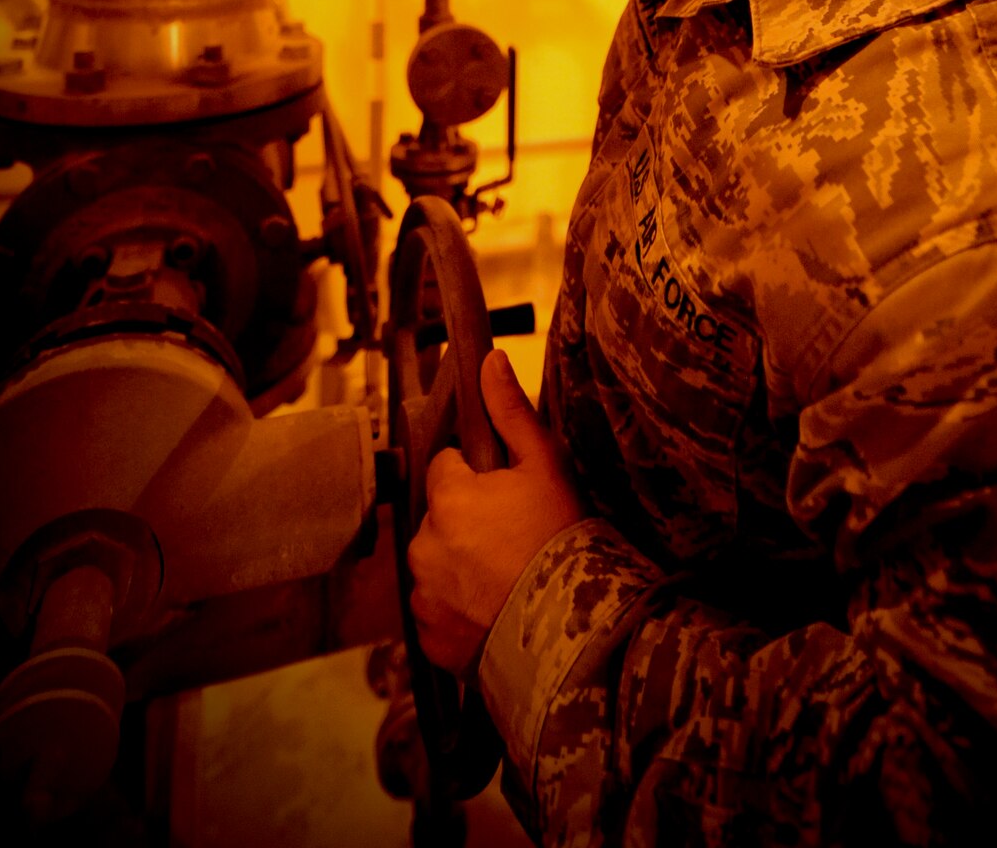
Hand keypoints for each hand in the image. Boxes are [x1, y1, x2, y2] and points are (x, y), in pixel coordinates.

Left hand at [407, 349, 584, 675]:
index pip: (444, 466)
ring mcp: (424, 595)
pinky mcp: (429, 638)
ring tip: (506, 577)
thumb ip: (510, 411)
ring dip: (457, 565)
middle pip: (438, 517)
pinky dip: (456, 609)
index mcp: (448, 496)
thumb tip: (489, 358)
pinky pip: (436, 611)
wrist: (573, 631)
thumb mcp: (545, 465)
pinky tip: (493, 610)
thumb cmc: (561, 537)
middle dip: (465, 521)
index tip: (505, 494)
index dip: (475, 476)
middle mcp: (423, 544)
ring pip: (434, 564)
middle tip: (512, 537)